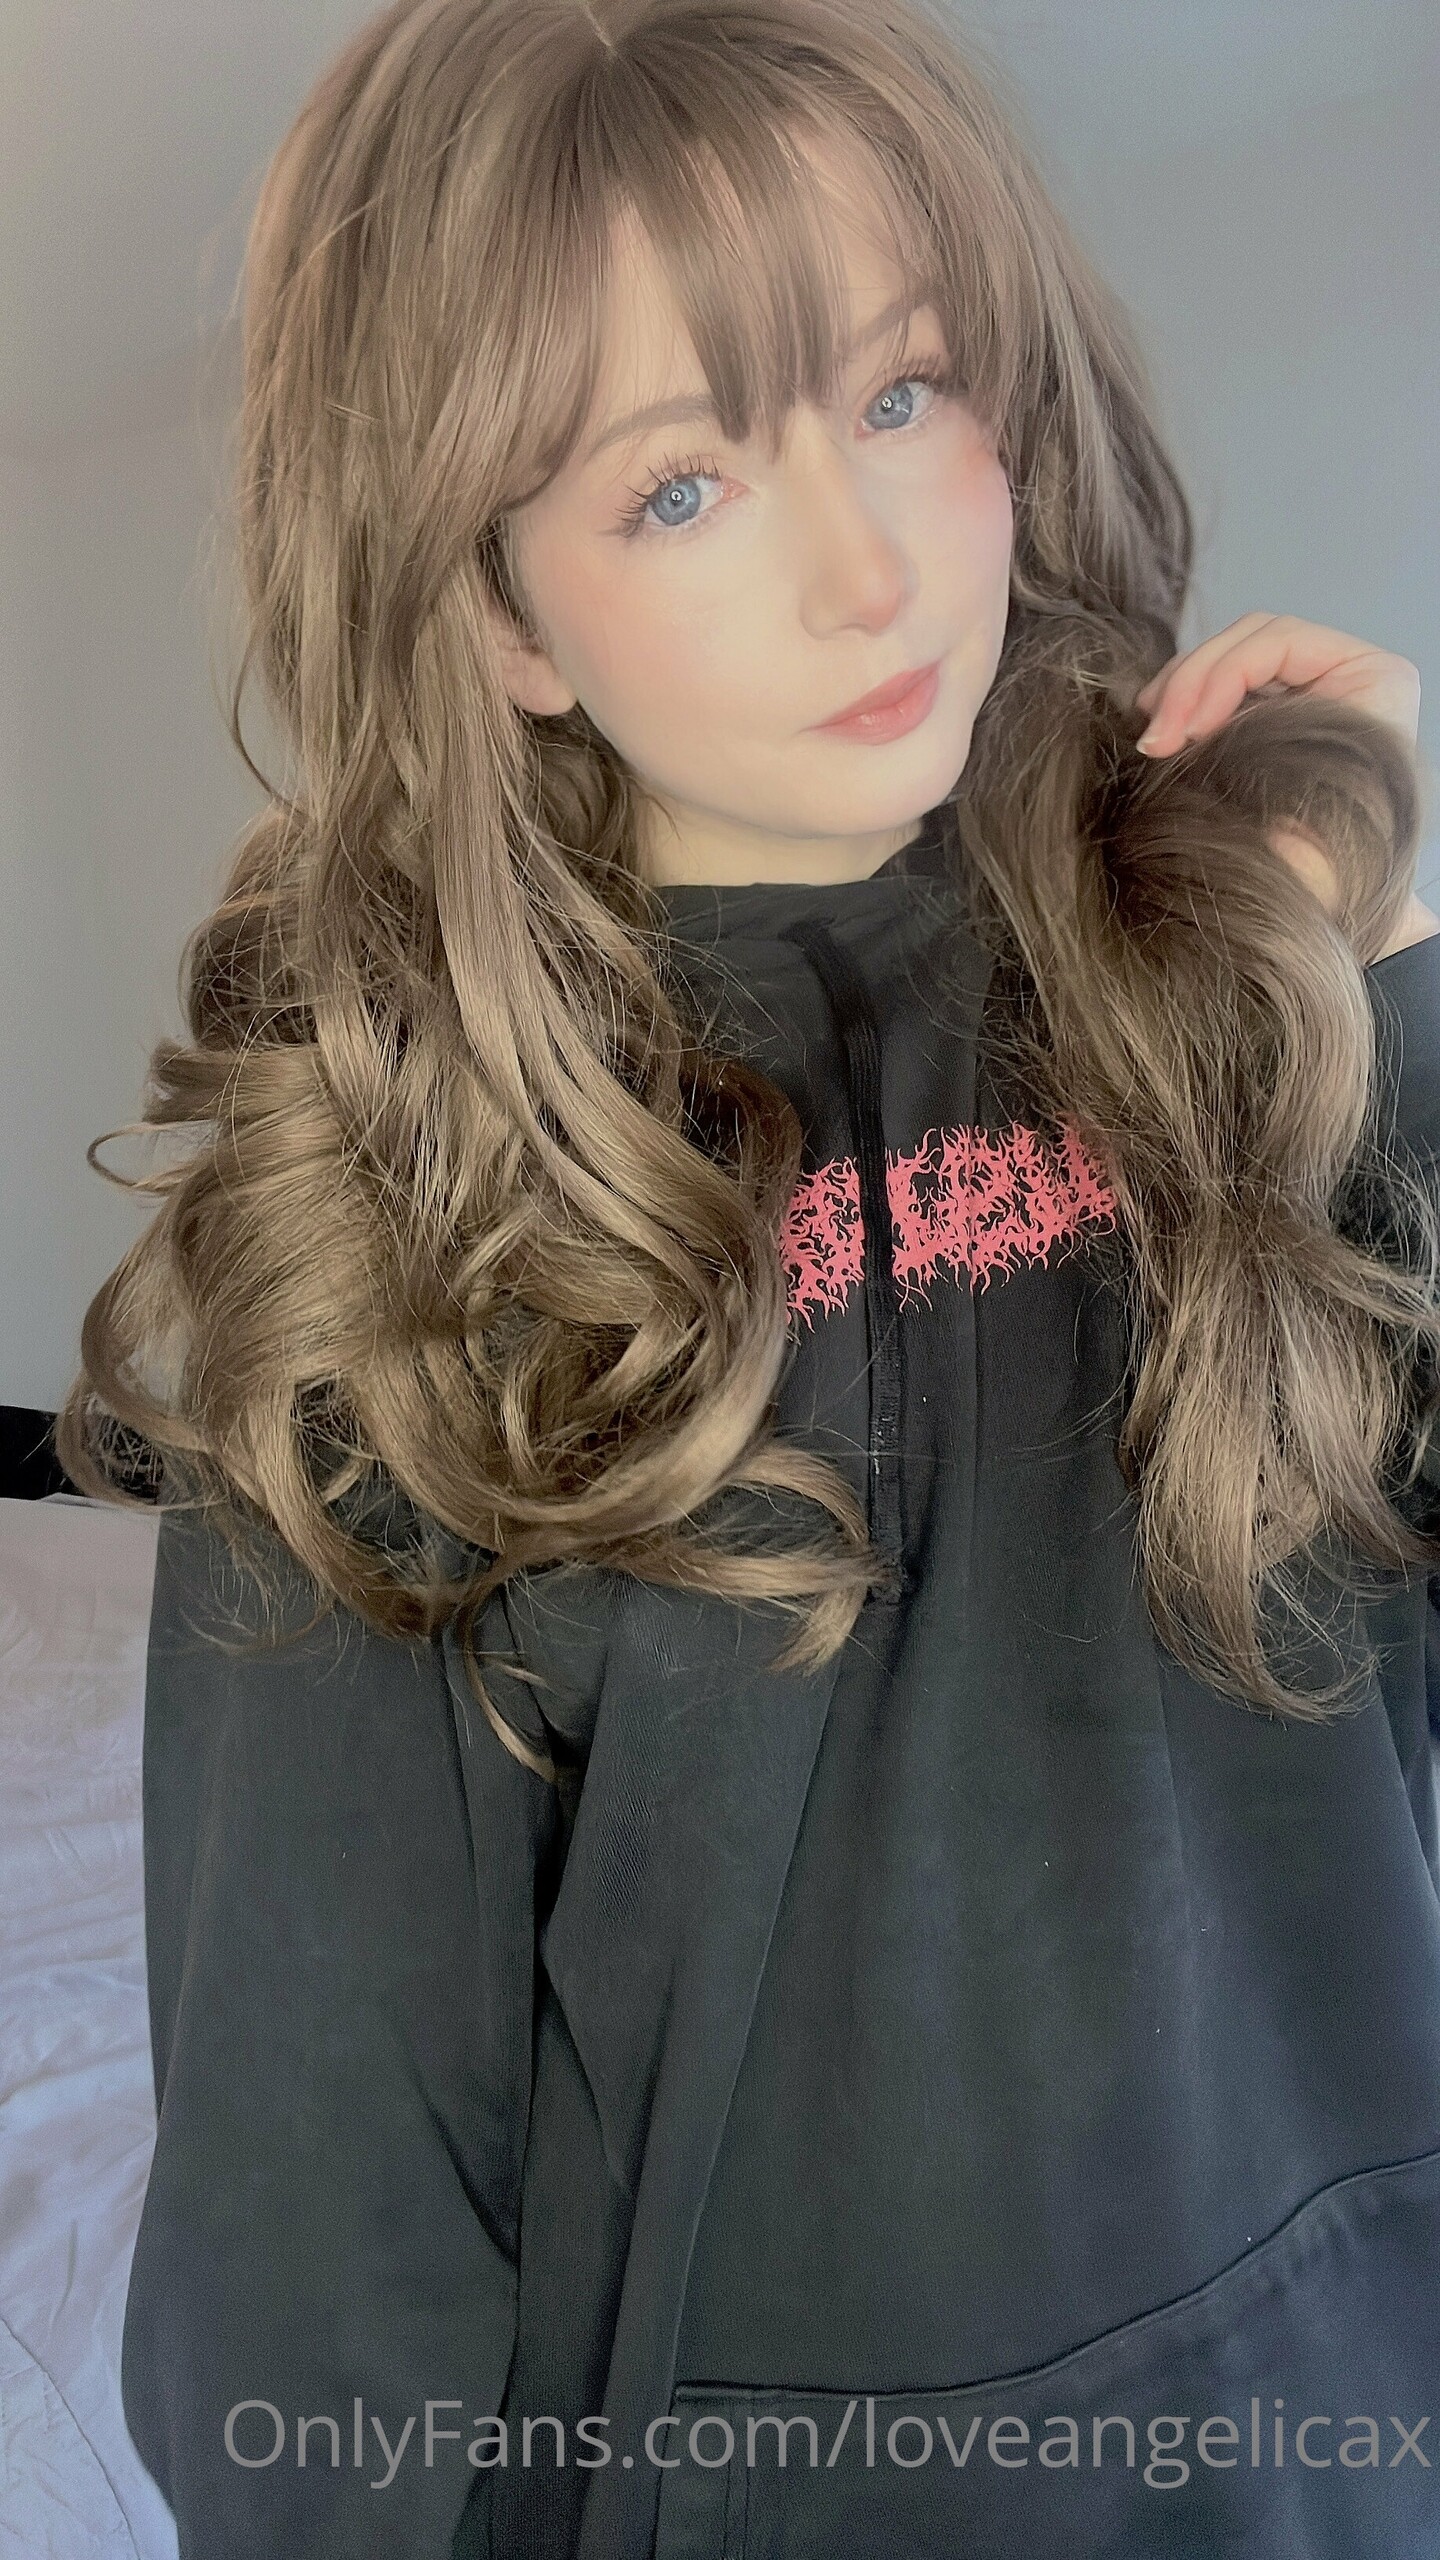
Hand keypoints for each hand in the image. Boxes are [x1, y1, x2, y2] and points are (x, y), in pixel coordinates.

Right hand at [1132, 612, 1435, 957]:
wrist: (1343, 922)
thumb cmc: (1335, 881)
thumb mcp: (1298, 817)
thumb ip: (1249, 765)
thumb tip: (1184, 735)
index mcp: (1374, 682)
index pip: (1278, 642)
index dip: (1216, 677)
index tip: (1178, 735)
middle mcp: (1347, 678)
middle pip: (1250, 640)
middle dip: (1190, 683)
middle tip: (1153, 738)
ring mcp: (1311, 694)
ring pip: (1228, 658)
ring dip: (1179, 692)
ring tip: (1151, 739)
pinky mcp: (1279, 717)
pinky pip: (1222, 689)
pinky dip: (1185, 707)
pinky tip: (1161, 737)